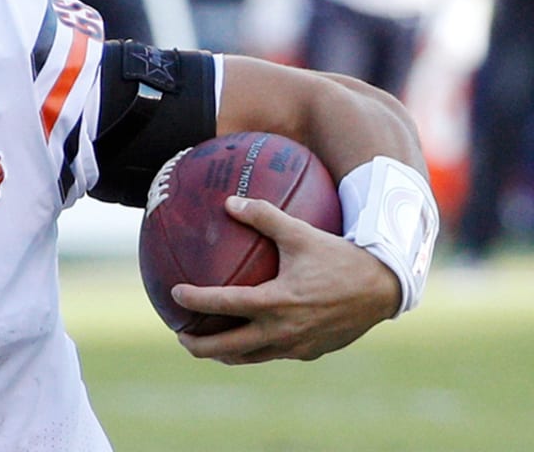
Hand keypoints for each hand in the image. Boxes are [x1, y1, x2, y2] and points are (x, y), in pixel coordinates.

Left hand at [170, 196, 399, 364]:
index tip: (174, 294)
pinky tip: (250, 338)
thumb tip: (229, 201)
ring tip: (208, 344)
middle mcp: (283, 330)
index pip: (224, 304)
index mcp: (276, 302)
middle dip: (198, 346)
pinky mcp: (311, 353)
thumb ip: (264, 216)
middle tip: (180, 336)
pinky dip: (256, 350)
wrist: (385, 287)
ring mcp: (297, 346)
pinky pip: (275, 354)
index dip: (195, 300)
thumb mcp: (301, 232)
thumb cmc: (340, 256)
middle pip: (228, 347)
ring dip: (225, 353)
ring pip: (250, 357)